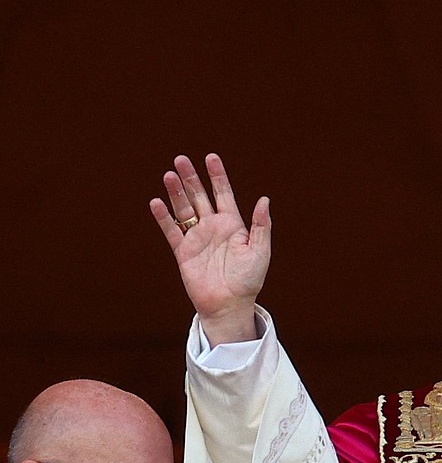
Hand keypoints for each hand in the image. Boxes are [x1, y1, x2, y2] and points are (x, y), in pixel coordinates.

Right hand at [149, 154, 270, 345]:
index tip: (211, 158)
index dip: (217, 176)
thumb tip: (264, 199)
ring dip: (176, 193)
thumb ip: (262, 225)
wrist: (230, 305)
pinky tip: (156, 202)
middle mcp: (213, 227)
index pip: (223, 194)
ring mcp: (197, 238)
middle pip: (199, 196)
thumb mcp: (260, 251)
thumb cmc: (249, 280)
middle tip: (181, 159)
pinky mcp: (183, 252)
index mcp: (233, 224)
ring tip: (169, 175)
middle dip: (191, 178)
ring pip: (184, 210)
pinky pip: (171, 231)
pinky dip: (163, 218)